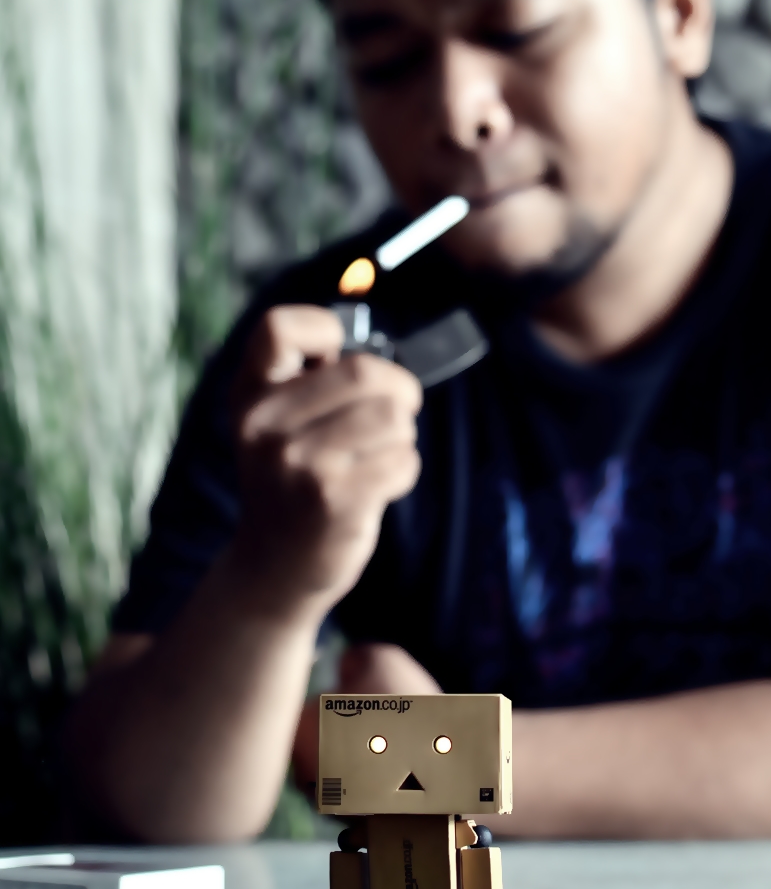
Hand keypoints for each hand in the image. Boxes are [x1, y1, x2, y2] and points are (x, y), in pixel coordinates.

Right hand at [229, 306, 422, 616]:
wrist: (274, 568)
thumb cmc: (294, 480)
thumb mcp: (279, 422)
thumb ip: (312, 377)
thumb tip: (369, 320)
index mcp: (249, 396)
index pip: (280, 327)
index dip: (325, 330)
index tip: (335, 359)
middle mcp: (264, 427)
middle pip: (367, 372)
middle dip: (398, 392)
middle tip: (393, 414)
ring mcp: (297, 465)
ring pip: (393, 417)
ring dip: (401, 437)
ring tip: (375, 457)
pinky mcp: (333, 501)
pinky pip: (402, 460)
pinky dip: (403, 471)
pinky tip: (376, 487)